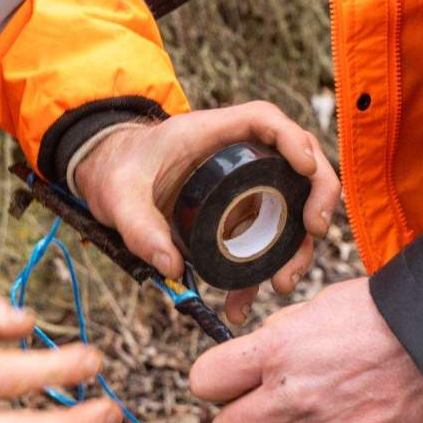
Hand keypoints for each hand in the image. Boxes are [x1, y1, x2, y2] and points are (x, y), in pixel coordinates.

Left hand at [75, 103, 339, 322]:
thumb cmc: (114, 174)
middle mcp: (234, 156)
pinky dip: (257, 271)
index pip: (264, 120)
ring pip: (285, 210)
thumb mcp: (118, 198)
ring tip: (280, 284)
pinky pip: (257, 240)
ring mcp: (238, 187)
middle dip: (314, 198)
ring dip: (293, 247)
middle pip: (294, 165)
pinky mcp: (232, 216)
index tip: (304, 167)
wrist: (107, 181)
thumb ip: (139, 229)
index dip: (293, 139)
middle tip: (314, 233)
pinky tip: (242, 302)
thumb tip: (172, 267)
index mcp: (210, 134)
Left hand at [190, 277, 422, 422]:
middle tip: (263, 412)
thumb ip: (275, 337)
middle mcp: (288, 395)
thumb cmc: (382, 318)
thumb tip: (250, 358)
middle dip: (238, 422)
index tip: (231, 384)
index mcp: (275, 350)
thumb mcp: (315, 310)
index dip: (215, 384)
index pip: (203, 381)